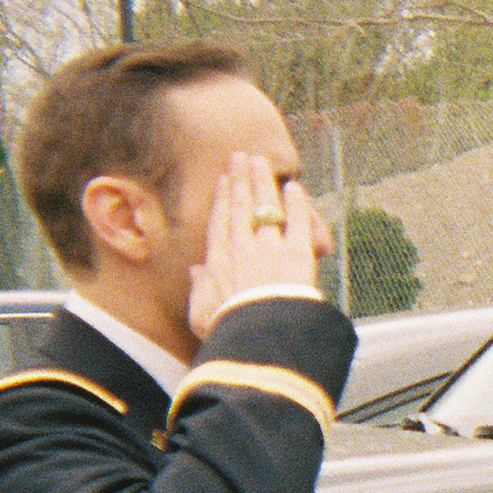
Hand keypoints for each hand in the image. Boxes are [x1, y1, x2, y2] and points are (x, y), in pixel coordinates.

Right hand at [187, 150, 330, 337]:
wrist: (258, 335)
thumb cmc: (228, 329)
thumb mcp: (201, 313)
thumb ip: (199, 288)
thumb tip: (195, 271)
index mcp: (219, 262)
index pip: (220, 222)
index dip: (223, 199)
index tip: (224, 181)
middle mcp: (243, 248)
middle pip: (241, 206)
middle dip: (241, 179)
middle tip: (240, 157)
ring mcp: (270, 247)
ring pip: (265, 207)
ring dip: (263, 182)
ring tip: (261, 161)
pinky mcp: (297, 252)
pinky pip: (297, 222)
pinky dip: (297, 203)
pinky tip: (296, 187)